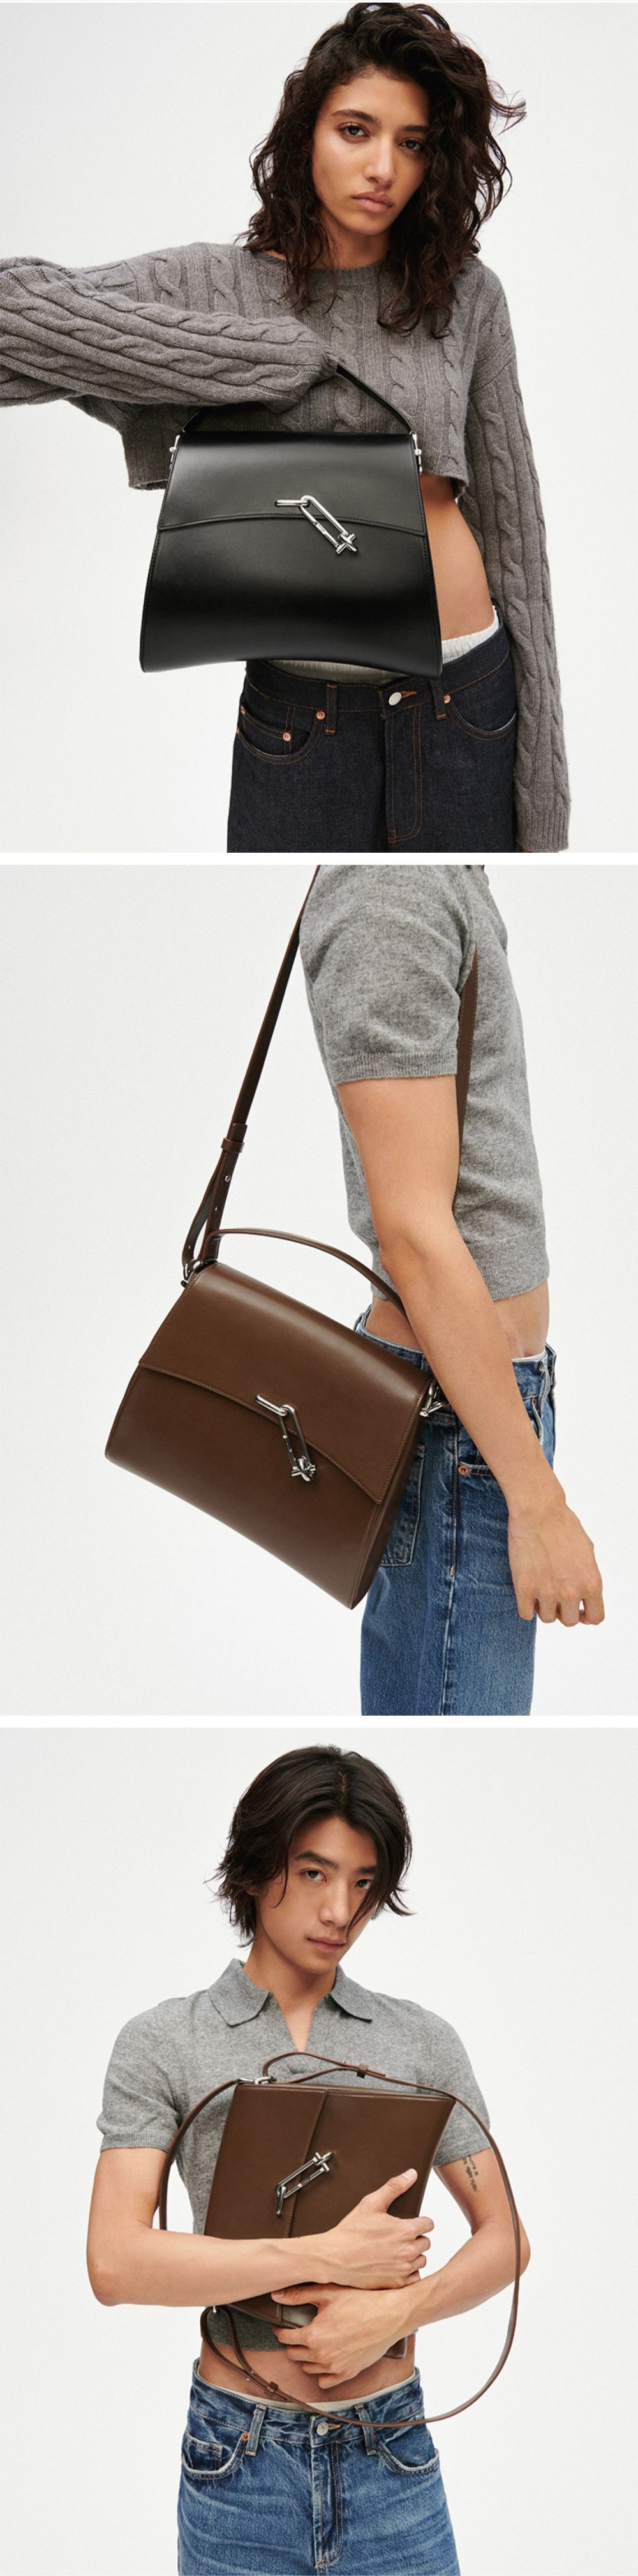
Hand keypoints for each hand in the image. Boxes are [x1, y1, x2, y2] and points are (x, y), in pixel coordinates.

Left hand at [271, 2282, 411, 2388]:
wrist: (389, 2316)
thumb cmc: (361, 2302)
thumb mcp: (328, 2293)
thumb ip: (299, 2295)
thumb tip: (276, 2295)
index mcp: (313, 2335)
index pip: (285, 2338)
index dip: (280, 2331)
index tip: (282, 2327)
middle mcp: (322, 2355)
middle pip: (294, 2355)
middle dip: (292, 2344)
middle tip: (298, 2333)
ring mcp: (335, 2367)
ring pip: (308, 2368)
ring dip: (306, 2358)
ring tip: (312, 2344)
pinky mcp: (348, 2373)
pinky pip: (325, 2382)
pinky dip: (321, 2373)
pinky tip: (325, 2360)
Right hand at [314, 2172, 432, 2287]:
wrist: (334, 2258)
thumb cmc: (350, 2231)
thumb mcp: (371, 2203)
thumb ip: (394, 2187)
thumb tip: (411, 2174)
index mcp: (405, 2230)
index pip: (429, 2224)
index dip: (419, 2222)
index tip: (410, 2223)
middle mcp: (408, 2251)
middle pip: (426, 2243)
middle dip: (415, 2238)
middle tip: (398, 2237)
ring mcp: (403, 2269)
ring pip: (421, 2260)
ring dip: (413, 2256)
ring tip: (396, 2251)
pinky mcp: (396, 2284)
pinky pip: (414, 2278)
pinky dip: (408, 2273)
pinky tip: (395, 2266)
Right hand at [507, 1486, 603, 1624]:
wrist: (539, 1511)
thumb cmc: (563, 1525)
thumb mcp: (587, 1552)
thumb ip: (587, 1576)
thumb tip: (583, 1593)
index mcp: (591, 1583)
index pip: (595, 1617)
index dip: (586, 1616)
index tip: (579, 1611)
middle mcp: (571, 1592)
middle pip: (569, 1621)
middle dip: (564, 1610)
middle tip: (556, 1596)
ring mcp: (547, 1592)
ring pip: (547, 1618)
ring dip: (545, 1608)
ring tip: (541, 1590)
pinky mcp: (524, 1588)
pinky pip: (526, 1614)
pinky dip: (527, 1607)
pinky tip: (527, 1593)